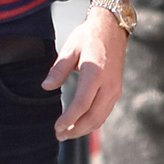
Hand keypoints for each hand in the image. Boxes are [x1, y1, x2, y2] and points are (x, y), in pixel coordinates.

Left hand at [42, 7, 126, 139]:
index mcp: (95, 73)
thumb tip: (46, 86)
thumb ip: (58, 69)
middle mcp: (109, 84)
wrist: (112, 27)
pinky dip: (93, 122)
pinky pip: (105, 112)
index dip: (69, 119)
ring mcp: (115, 88)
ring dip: (84, 129)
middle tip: (60, 135)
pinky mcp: (117, 89)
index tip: (57, 127)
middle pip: (93, 117)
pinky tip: (81, 123)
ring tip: (68, 133)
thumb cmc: (89, 36)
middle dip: (76, 130)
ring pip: (101, 118)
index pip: (82, 104)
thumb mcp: (70, 48)